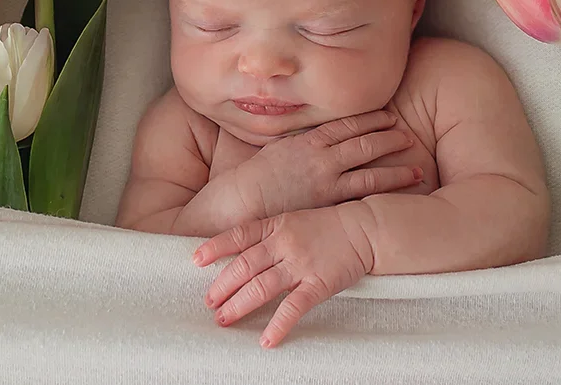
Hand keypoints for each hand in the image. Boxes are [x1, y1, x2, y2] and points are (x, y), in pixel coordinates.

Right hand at [190, 111, 421, 227]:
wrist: (241, 200)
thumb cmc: (254, 177)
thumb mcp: (277, 149)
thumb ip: (300, 142)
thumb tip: (314, 138)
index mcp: (309, 140)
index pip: (347, 125)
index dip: (372, 119)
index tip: (389, 115)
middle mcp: (322, 157)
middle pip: (364, 143)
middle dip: (390, 137)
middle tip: (409, 135)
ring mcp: (326, 181)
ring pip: (370, 171)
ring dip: (396, 169)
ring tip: (417, 169)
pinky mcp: (328, 204)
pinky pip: (361, 197)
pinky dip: (382, 194)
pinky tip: (398, 195)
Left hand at [193, 204, 373, 347]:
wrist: (365, 229)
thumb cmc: (328, 227)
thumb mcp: (293, 221)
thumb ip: (268, 235)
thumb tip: (241, 254)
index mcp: (277, 225)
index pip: (239, 236)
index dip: (215, 248)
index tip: (195, 260)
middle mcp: (284, 243)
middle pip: (244, 266)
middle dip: (222, 286)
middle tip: (208, 303)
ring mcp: (301, 264)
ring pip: (262, 287)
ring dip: (239, 305)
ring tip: (224, 319)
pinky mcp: (319, 283)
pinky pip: (294, 307)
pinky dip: (279, 325)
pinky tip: (267, 340)